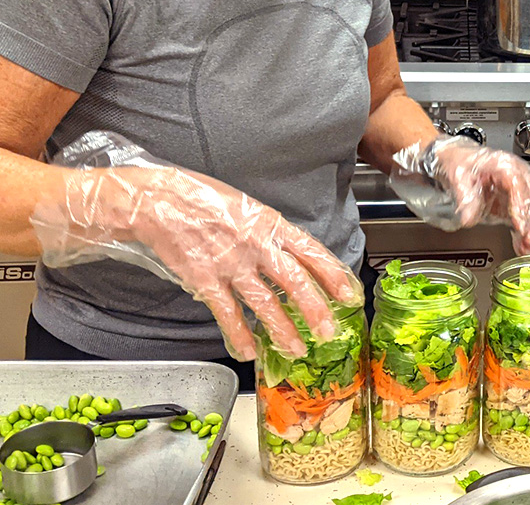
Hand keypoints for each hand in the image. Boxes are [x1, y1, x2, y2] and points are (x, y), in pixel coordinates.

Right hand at [32, 165, 362, 360]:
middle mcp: (255, 245)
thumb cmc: (203, 198)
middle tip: (330, 331)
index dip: (332, 274)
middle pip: (294, 281)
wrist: (159, 201)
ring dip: (283, 330)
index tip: (349, 293)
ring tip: (298, 349)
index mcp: (270, 223)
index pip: (310, 251)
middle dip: (315, 309)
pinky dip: (238, 335)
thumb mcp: (247, 206)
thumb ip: (270, 231)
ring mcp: (230, 264)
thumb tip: (291, 254)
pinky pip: (227, 314)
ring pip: (265, 303)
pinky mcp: (204, 281)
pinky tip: (248, 352)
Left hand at [390, 136, 529, 254]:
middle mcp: (517, 176)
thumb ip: (465, 197)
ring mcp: (518, 190)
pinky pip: (524, 218)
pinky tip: (522, 246)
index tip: (521, 225)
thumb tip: (469, 218)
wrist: (456, 159)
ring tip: (528, 248)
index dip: (522, 206)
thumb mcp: (458, 176)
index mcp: (504, 165)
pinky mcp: (513, 203)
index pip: (518, 186)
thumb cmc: (461, 161)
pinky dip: (525, 233)